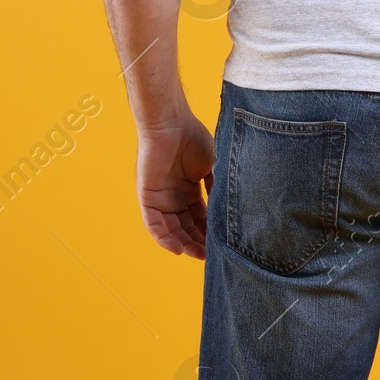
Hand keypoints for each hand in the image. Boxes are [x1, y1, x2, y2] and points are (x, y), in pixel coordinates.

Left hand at [136, 116, 215, 259]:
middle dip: (198, 242)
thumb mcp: (212, 167)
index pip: (200, 218)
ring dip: (183, 243)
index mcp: (191, 189)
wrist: (171, 123)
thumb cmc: (193, 138)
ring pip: (171, 229)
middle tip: (211, 256)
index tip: (222, 246)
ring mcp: (161, 198)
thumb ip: (217, 187)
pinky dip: (164, 237)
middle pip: (186, 227)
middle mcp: (175, 196)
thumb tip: (231, 211)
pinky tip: (177, 248)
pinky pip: (154, 223)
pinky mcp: (147, 197)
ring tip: (197, 255)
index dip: (210, 232)